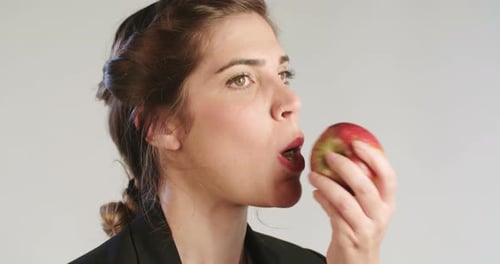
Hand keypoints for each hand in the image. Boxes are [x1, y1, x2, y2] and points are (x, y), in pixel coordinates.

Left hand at [308, 141, 396, 263]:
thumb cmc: (359, 232)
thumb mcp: (366, 209)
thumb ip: (358, 187)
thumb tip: (339, 157)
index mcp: (387, 204)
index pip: (388, 176)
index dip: (373, 157)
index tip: (356, 143)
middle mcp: (380, 215)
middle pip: (365, 186)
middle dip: (346, 166)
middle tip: (329, 156)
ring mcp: (366, 228)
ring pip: (345, 200)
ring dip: (327, 183)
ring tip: (314, 175)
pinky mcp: (349, 238)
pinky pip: (333, 214)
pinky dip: (322, 199)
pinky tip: (315, 193)